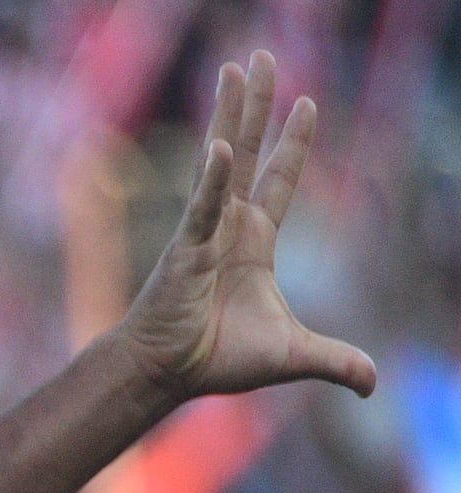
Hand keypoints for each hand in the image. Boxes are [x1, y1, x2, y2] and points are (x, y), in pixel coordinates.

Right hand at [119, 57, 377, 411]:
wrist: (167, 376)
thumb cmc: (215, 360)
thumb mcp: (292, 354)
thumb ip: (335, 359)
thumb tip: (375, 383)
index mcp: (254, 241)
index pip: (279, 180)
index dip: (294, 143)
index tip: (306, 103)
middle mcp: (229, 226)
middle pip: (247, 151)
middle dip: (256, 105)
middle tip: (259, 58)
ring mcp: (204, 232)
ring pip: (222, 161)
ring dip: (230, 115)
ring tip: (236, 69)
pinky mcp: (185, 251)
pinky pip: (201, 209)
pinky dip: (210, 180)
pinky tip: (218, 147)